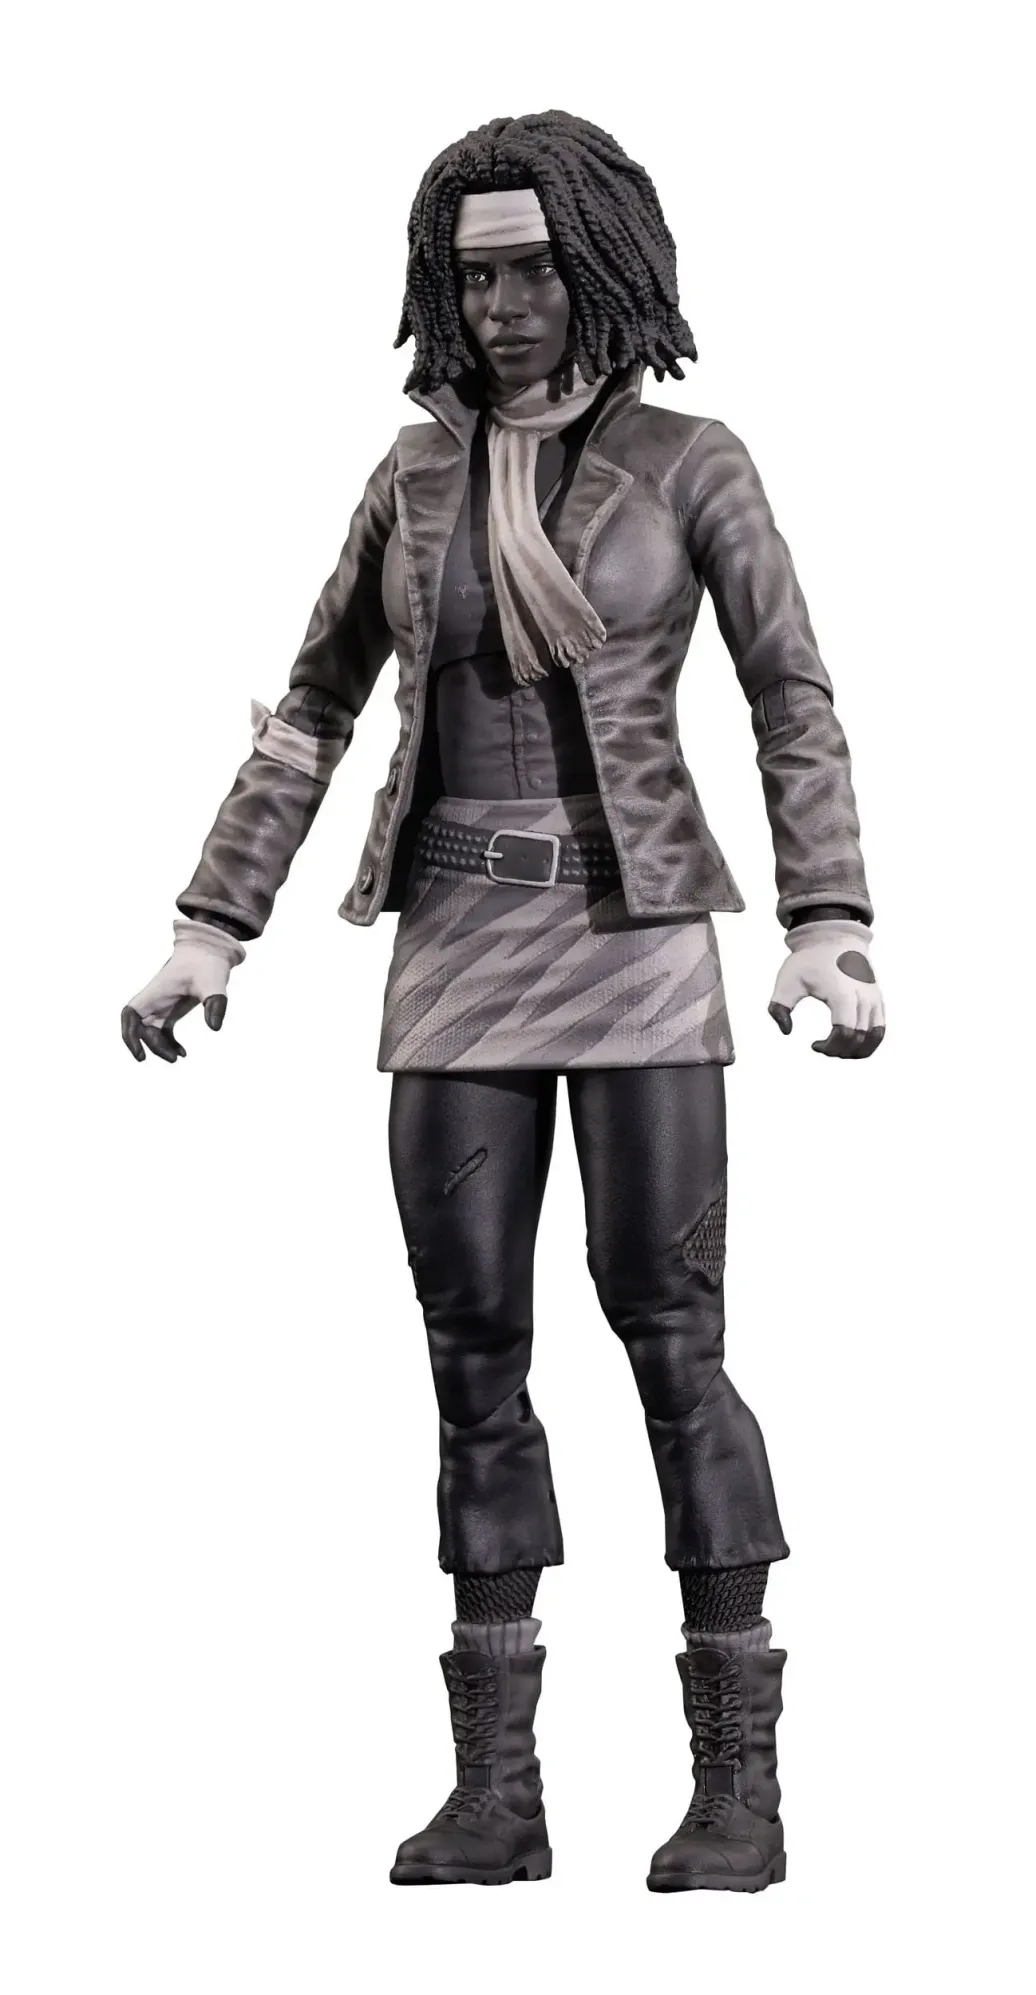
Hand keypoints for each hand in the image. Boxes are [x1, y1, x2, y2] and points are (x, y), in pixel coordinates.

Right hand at [121, 918, 245, 1062]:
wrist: (211, 950)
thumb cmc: (208, 962)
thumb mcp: (213, 983)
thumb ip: (214, 1003)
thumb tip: (215, 1028)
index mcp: (156, 992)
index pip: (130, 1015)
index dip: (129, 1035)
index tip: (140, 1054)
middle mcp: (154, 999)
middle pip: (142, 1029)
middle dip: (153, 1046)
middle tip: (174, 1059)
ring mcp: (162, 1004)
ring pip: (151, 1032)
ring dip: (160, 1047)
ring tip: (179, 1057)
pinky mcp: (171, 1008)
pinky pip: (161, 1030)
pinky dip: (168, 1042)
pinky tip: (183, 1052)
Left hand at [768, 921, 884, 1058]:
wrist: (834, 937)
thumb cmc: (809, 960)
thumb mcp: (786, 981)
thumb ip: (779, 1008)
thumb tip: (786, 1031)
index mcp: (842, 993)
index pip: (844, 1034)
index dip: (830, 1048)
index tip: (814, 1045)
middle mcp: (863, 997)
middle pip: (859, 1039)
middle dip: (839, 1051)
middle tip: (823, 1047)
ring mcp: (874, 997)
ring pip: (874, 1037)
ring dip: (856, 1051)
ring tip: (838, 1047)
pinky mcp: (878, 998)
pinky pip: (880, 1029)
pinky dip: (868, 1042)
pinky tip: (850, 1042)